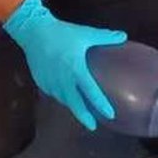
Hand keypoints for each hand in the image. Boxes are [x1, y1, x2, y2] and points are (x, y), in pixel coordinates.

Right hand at [3, 0, 126, 129]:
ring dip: (72, 106)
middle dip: (84, 117)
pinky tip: (64, 95)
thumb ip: (105, 37)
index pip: (92, 93)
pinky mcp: (40, 81)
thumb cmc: (62, 33)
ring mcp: (50, 83)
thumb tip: (124, 36)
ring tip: (80, 109)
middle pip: (75, 104)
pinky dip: (60, 96)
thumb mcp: (86, 34)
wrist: (34, 31)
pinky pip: (53, 93)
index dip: (101, 105)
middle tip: (92, 126)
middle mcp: (63, 81)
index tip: (110, 115)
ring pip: (63, 99)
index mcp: (77, 70)